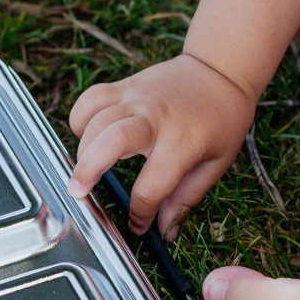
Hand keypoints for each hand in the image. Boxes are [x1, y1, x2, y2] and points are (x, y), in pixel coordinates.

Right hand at [67, 54, 255, 234]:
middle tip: (78, 193)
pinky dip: (81, 118)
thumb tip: (165, 230)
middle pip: (112, 141)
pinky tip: (87, 137)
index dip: (140, 213)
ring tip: (84, 173)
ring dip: (83, 150)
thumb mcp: (216, 162)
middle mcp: (156, 117)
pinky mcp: (125, 86)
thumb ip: (187, 197)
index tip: (137, 225)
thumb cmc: (222, 119)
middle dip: (89, 170)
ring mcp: (137, 97)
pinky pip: (91, 99)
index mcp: (182, 142)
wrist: (220, 70)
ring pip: (96, 120)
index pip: (152, 186)